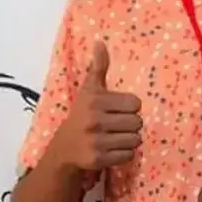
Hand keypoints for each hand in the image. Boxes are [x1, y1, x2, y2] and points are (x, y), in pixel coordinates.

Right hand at [50, 41, 142, 170]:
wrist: (63, 149)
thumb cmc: (81, 115)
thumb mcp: (89, 90)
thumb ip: (98, 68)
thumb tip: (100, 42)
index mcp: (95, 100)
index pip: (136, 104)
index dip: (130, 108)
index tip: (116, 110)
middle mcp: (94, 120)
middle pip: (137, 123)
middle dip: (130, 125)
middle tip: (115, 126)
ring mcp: (95, 141)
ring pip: (135, 140)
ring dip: (128, 141)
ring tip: (114, 138)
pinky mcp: (97, 160)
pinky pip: (128, 156)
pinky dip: (123, 155)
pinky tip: (110, 150)